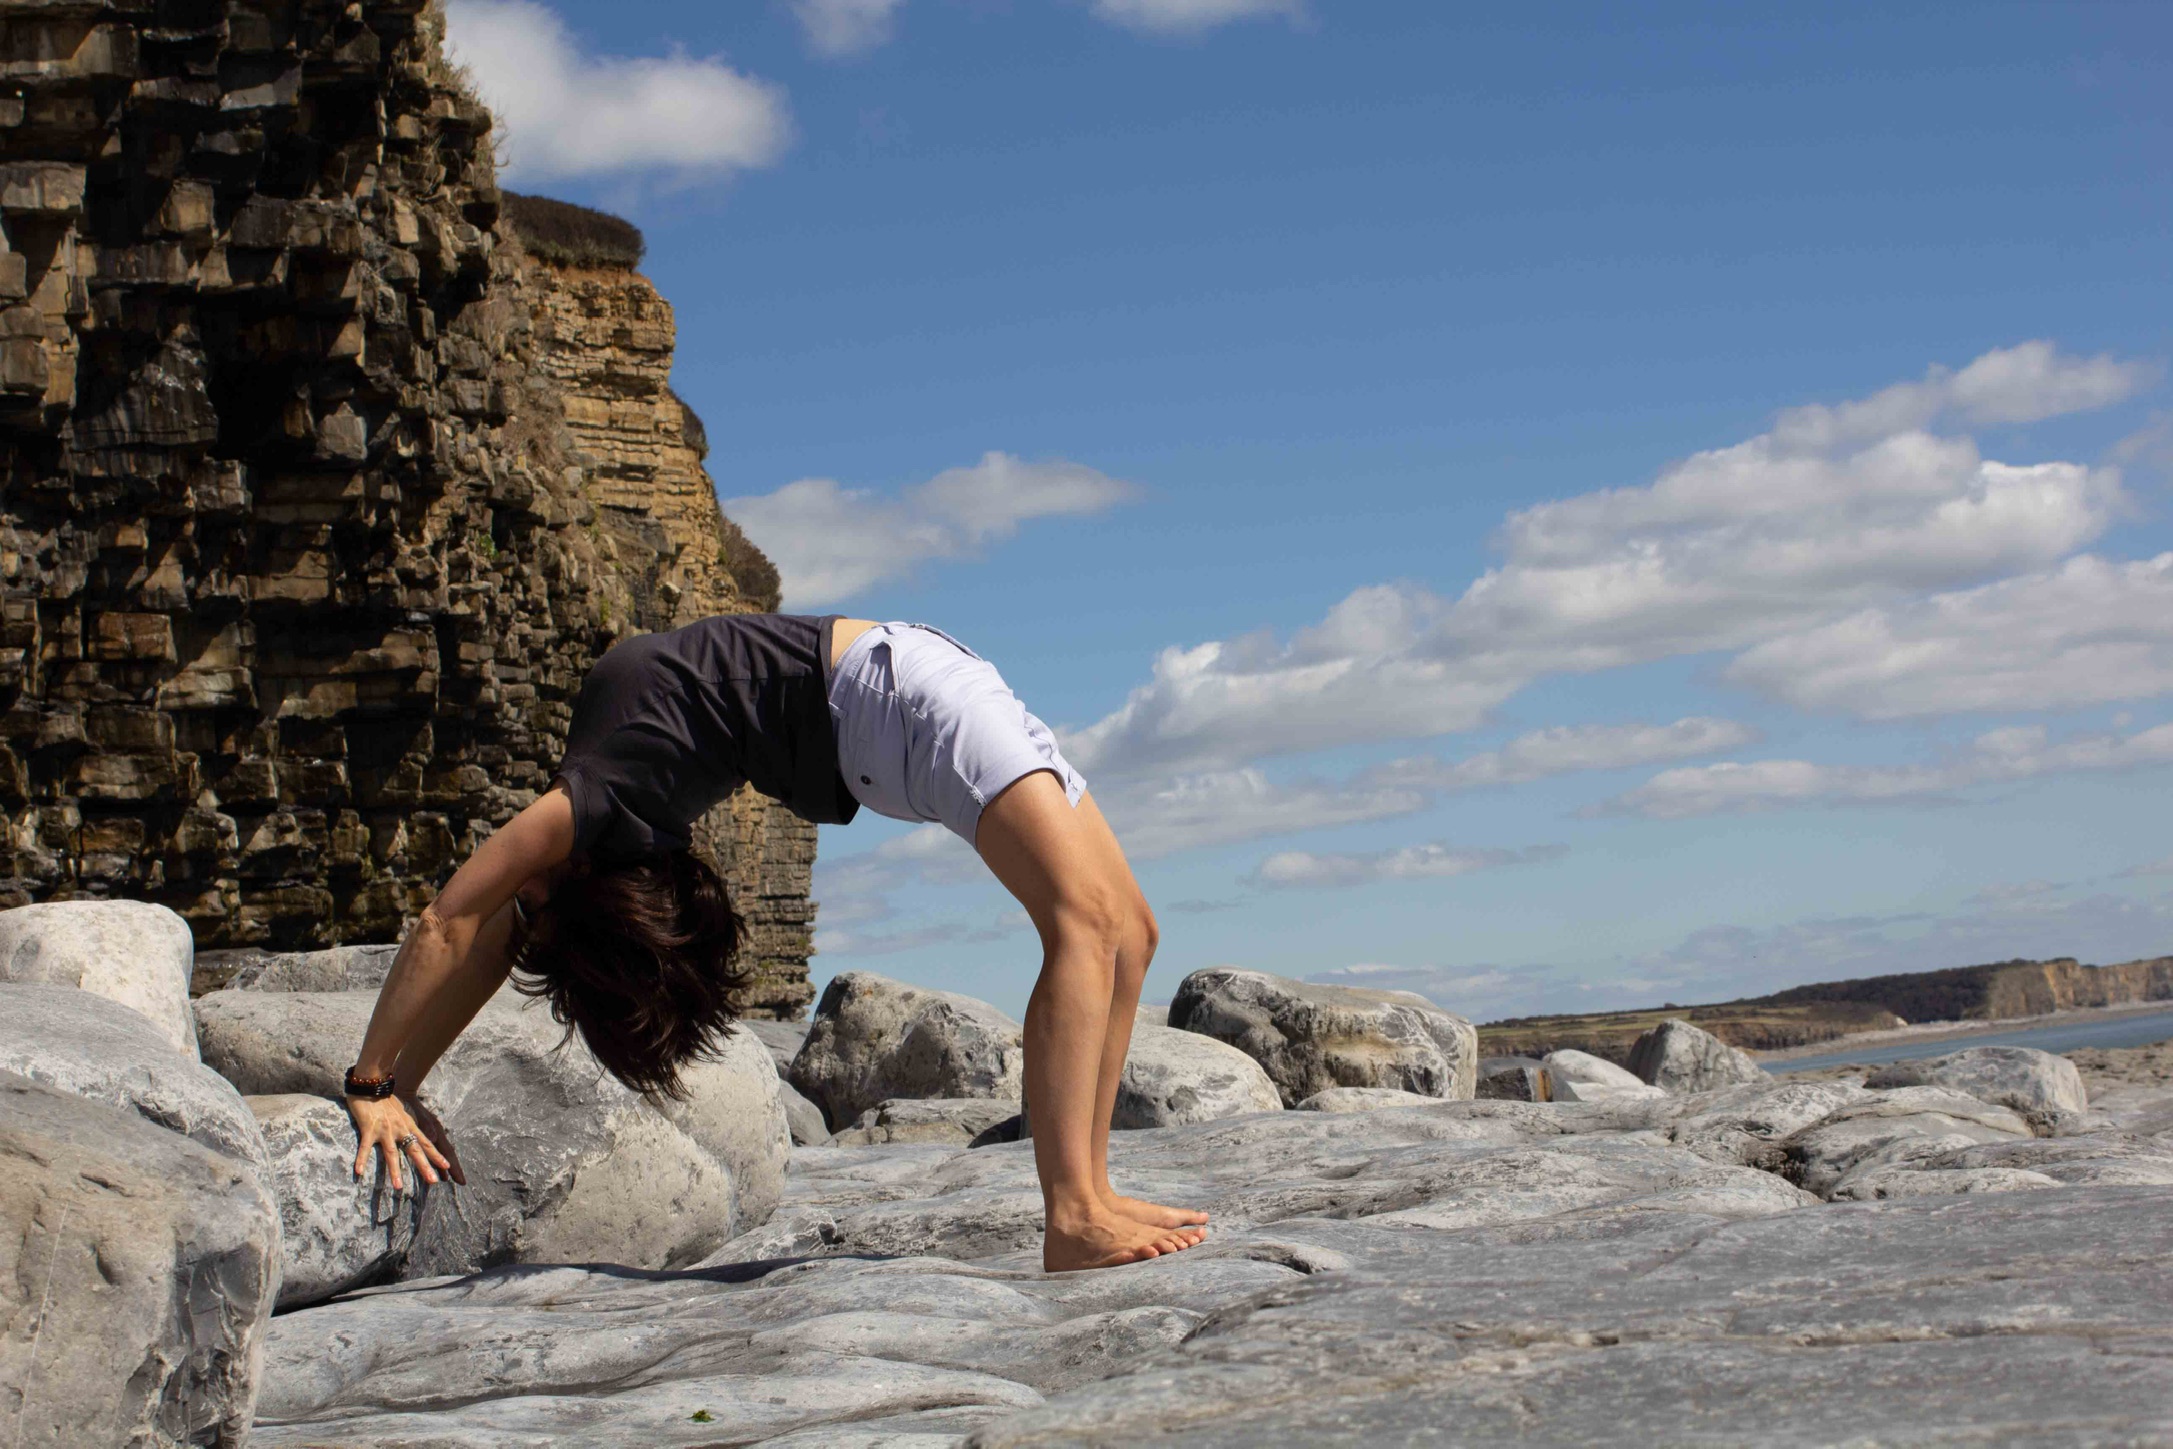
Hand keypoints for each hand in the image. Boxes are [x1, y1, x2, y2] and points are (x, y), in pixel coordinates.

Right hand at [346, 1091, 462, 1191]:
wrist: (372, 1082)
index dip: (436, 1155)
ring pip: (391, 1153)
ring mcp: (385, 1129)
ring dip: (395, 1170)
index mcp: (408, 1125)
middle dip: (424, 1166)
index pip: (426, 1142)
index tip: (446, 1167)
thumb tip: (422, 1135)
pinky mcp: (369, 1128)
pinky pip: (365, 1147)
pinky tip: (359, 1172)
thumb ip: (409, 1125)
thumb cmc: (385, 1099)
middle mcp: (400, 1128)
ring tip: (398, 1187)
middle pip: (414, 1150)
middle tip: (433, 1181)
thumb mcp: (403, 1112)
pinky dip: (362, 1159)